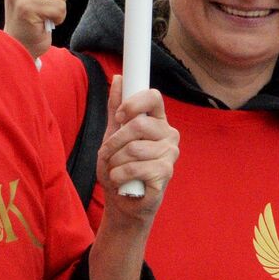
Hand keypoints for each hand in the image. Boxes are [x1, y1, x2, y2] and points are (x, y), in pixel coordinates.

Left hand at [97, 75, 177, 220]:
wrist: (122, 201)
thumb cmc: (120, 166)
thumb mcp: (112, 134)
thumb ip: (116, 107)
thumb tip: (118, 78)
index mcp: (157, 120)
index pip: (153, 97)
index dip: (134, 103)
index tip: (120, 115)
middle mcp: (168, 134)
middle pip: (139, 125)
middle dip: (115, 141)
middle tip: (108, 153)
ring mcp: (170, 153)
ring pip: (134, 148)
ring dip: (115, 161)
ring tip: (116, 170)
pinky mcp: (166, 173)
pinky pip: (136, 167)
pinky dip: (120, 175)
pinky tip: (122, 181)